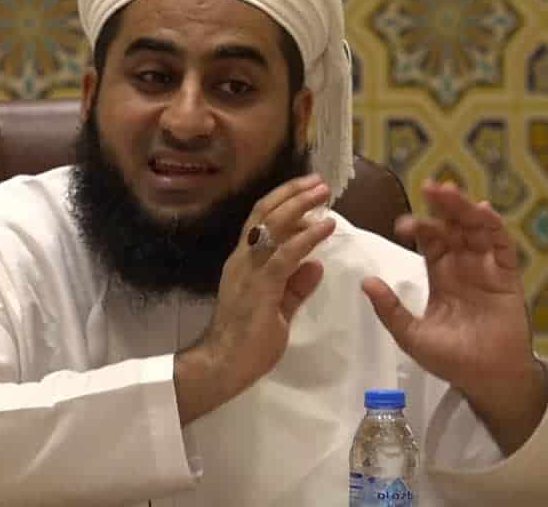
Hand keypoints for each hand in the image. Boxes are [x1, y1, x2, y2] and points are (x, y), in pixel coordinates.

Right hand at [174, 173, 335, 424]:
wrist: (222, 364)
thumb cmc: (247, 341)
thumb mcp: (278, 308)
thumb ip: (295, 286)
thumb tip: (315, 264)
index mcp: (243, 261)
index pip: (260, 220)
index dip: (284, 200)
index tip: (307, 188)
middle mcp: (242, 259)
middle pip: (266, 213)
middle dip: (293, 194)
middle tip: (319, 182)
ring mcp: (249, 271)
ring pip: (274, 226)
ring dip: (301, 206)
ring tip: (323, 193)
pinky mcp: (261, 287)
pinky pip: (285, 255)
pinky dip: (307, 237)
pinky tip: (325, 226)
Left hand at [362, 179, 547, 453]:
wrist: (486, 380)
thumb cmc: (451, 360)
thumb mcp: (412, 335)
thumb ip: (390, 309)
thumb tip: (366, 282)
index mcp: (441, 275)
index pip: (430, 241)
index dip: (419, 226)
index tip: (403, 224)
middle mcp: (464, 265)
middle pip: (453, 226)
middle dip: (442, 206)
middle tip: (429, 187)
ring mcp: (486, 268)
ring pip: (476, 229)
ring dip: (463, 209)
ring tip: (450, 192)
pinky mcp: (507, 276)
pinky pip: (501, 246)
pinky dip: (493, 226)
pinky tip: (482, 211)